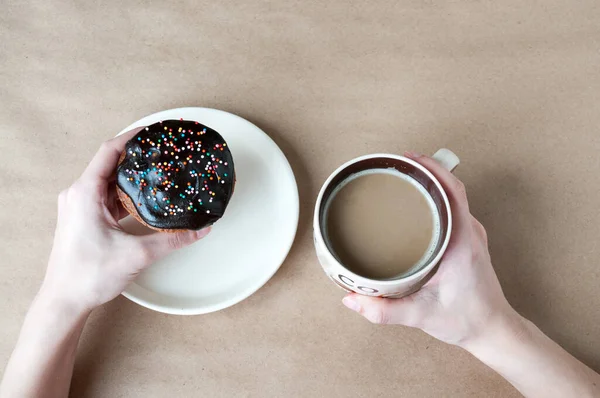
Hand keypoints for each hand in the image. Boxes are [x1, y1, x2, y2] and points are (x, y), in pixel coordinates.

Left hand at [41, 128, 209, 312]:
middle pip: (109, 163)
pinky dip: (124, 195)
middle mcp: (78, 195)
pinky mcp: (83, 219)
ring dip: (130, 177)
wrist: (64, 301)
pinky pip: (105, 197)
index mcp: (84, 193)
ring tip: (156, 172)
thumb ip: (172, 240)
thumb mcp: (137, 254)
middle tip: (160, 151)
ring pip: (108, 181)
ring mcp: (79, 207)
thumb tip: (200, 230)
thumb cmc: (88, 276)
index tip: (152, 130)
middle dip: (136, 156)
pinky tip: (144, 200)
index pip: (109, 151)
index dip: (132, 136)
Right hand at [342, 152, 515, 346]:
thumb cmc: (466, 320)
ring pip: (453, 196)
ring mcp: (471, 235)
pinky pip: (453, 208)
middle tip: (395, 166)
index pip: (453, 191)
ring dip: (431, 183)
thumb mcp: (421, 316)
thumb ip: (384, 311)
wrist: (493, 330)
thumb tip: (351, 300)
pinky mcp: (468, 241)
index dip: (432, 169)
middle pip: (451, 187)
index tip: (409, 159)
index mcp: (462, 243)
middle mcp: (470, 233)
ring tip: (402, 179)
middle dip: (424, 170)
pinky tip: (415, 204)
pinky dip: (435, 197)